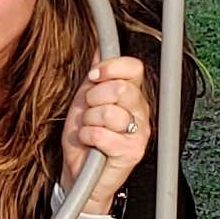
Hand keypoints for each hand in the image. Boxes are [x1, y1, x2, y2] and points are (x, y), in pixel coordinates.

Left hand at [59, 55, 152, 199]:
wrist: (78, 172)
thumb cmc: (84, 137)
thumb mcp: (85, 100)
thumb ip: (96, 74)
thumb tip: (100, 46)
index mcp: (132, 95)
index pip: (133, 68)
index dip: (111, 68)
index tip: (93, 77)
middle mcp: (141, 112)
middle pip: (120, 89)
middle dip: (94, 99)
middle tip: (88, 111)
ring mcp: (140, 133)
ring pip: (109, 113)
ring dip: (88, 121)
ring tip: (88, 129)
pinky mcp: (133, 152)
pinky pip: (102, 134)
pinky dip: (87, 137)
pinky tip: (89, 143)